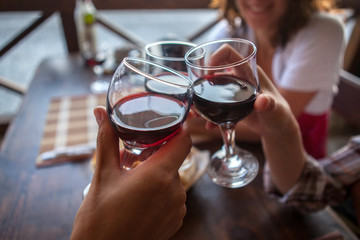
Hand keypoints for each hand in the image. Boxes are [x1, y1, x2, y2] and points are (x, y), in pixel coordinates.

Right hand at [71, 106, 190, 239]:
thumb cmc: (99, 218)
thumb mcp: (103, 175)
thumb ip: (107, 140)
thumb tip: (101, 113)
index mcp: (159, 175)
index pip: (183, 141)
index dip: (176, 128)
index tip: (164, 123)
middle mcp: (175, 191)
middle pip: (173, 159)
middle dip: (154, 154)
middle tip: (131, 156)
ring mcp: (177, 208)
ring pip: (171, 177)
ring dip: (155, 173)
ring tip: (131, 178)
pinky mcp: (176, 220)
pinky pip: (172, 195)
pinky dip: (159, 190)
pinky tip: (139, 196)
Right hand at [203, 44, 294, 136]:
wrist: (277, 129)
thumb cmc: (280, 116)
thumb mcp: (275, 111)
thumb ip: (269, 105)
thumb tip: (262, 101)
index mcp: (249, 72)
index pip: (228, 54)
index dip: (215, 57)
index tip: (206, 74)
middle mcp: (239, 77)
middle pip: (215, 71)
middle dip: (201, 82)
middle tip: (194, 97)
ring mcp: (234, 90)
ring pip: (212, 88)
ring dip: (201, 99)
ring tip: (195, 113)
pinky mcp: (231, 103)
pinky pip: (215, 104)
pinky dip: (209, 114)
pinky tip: (209, 125)